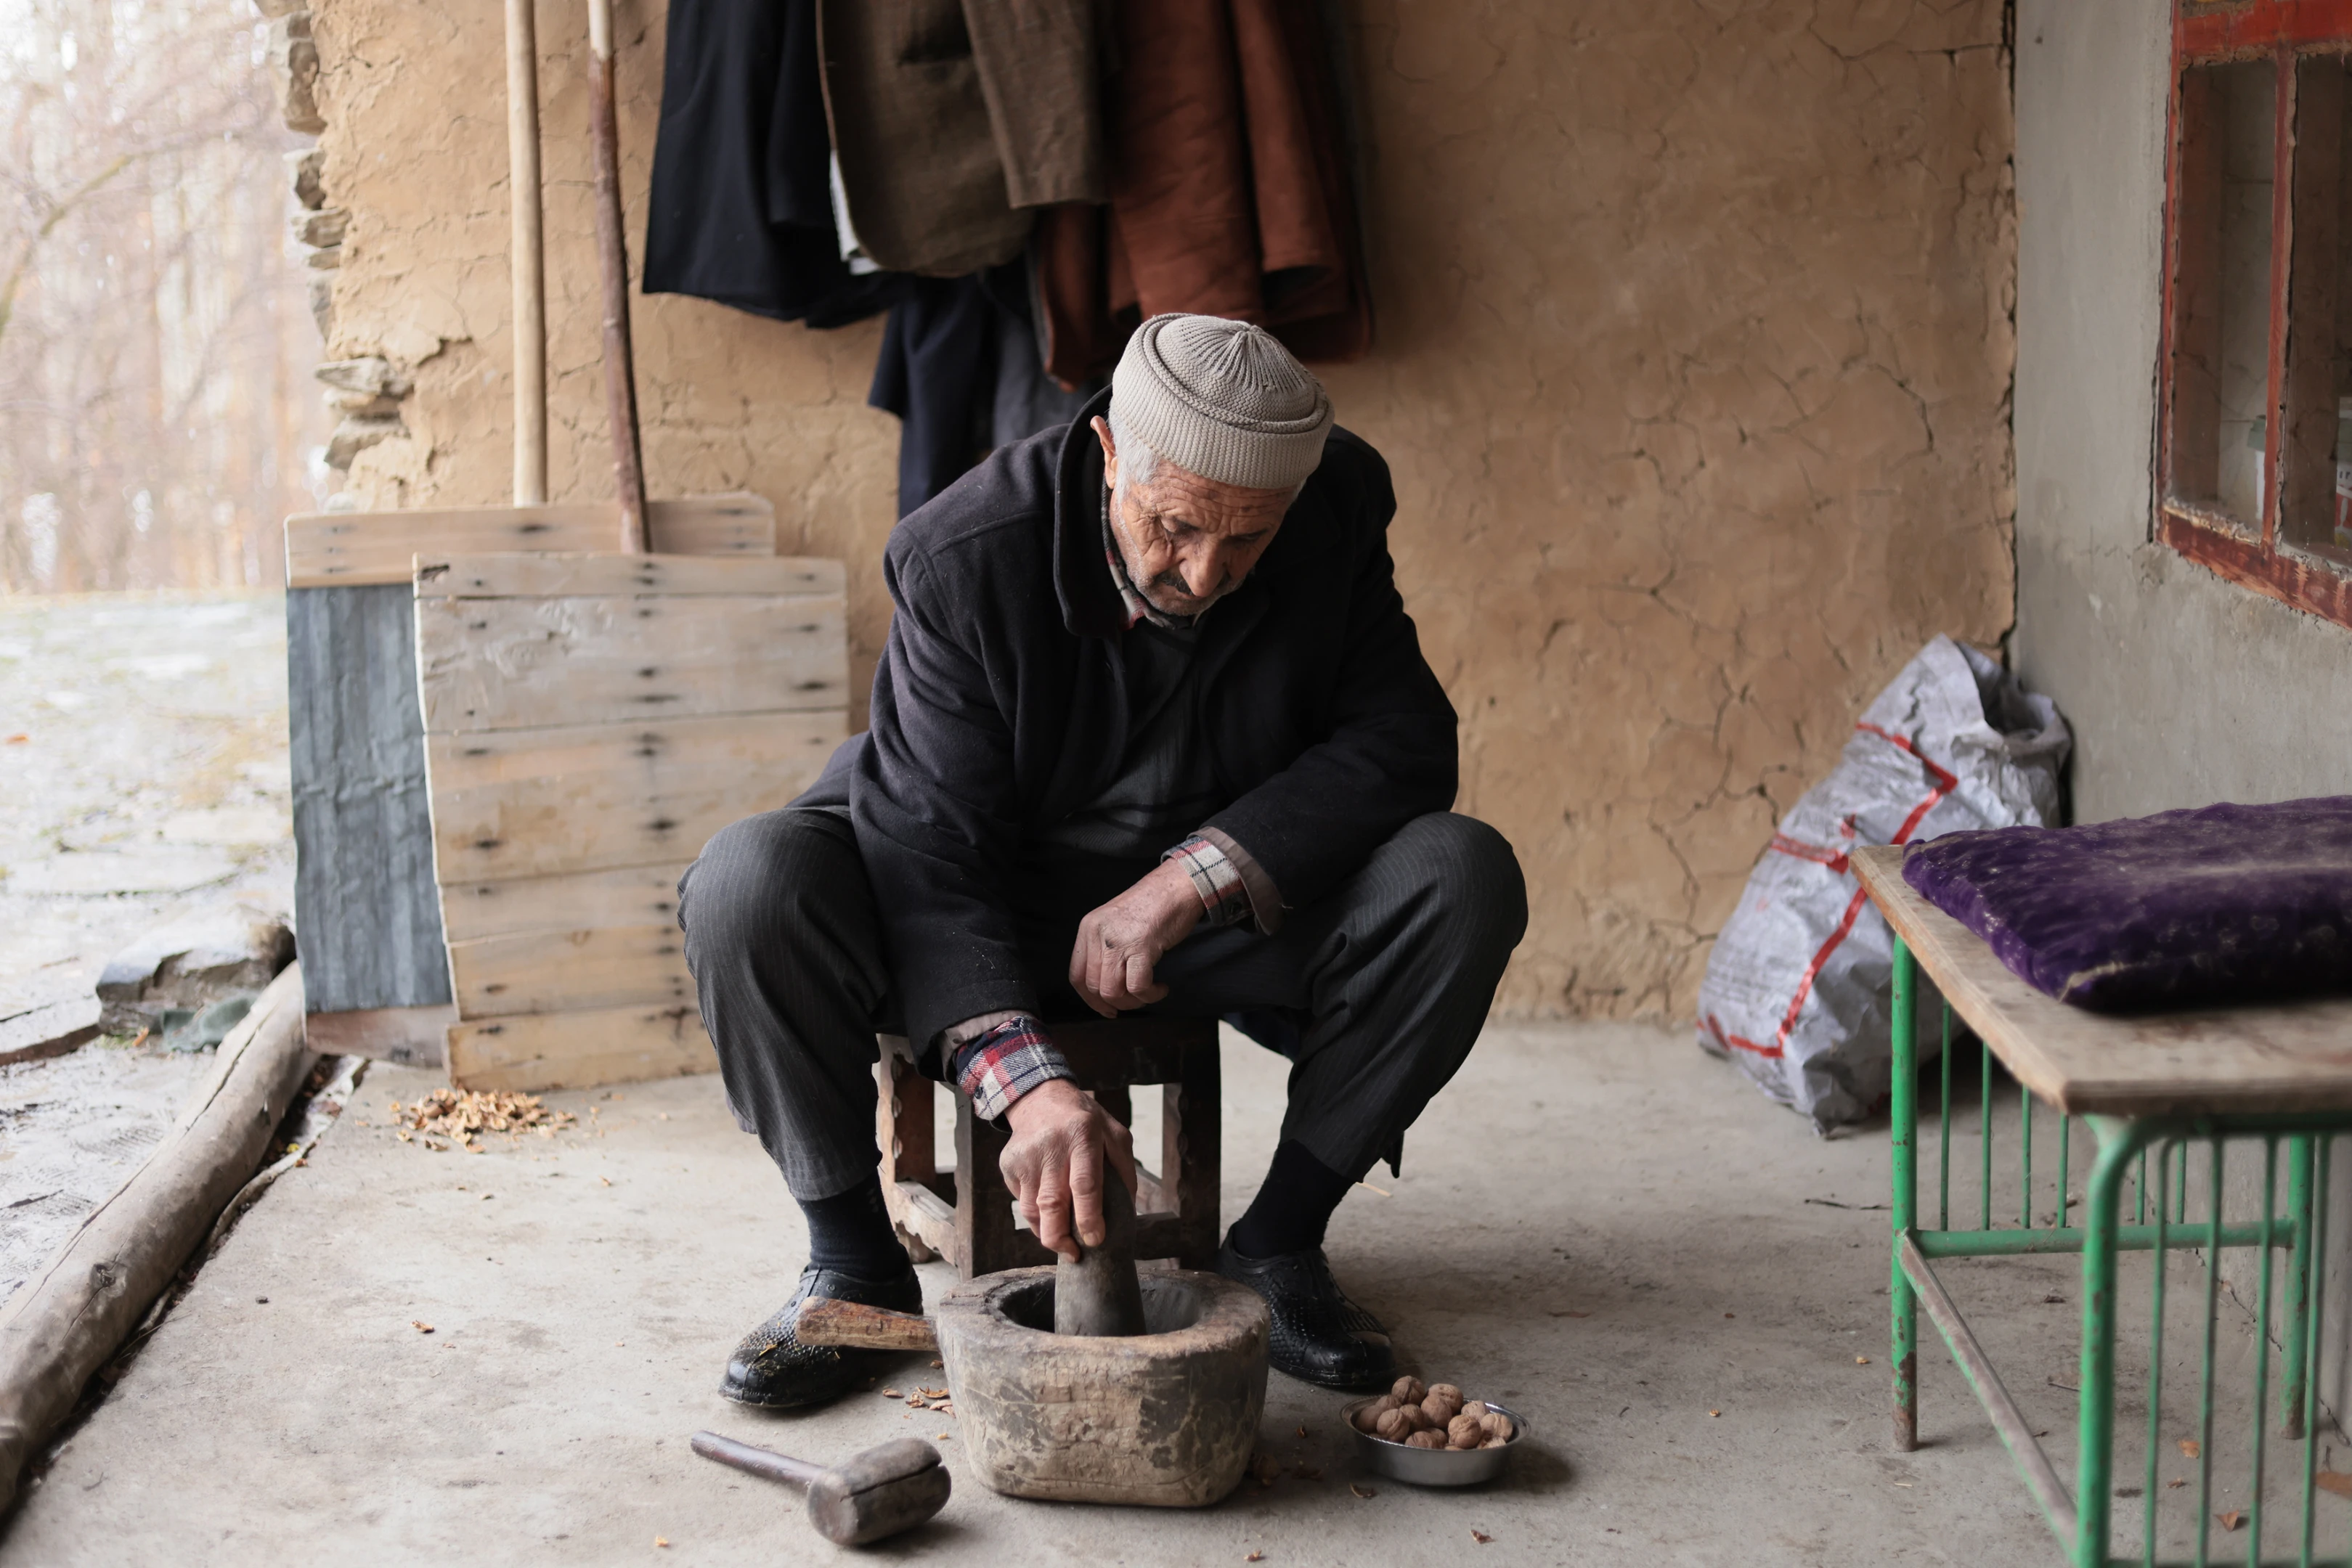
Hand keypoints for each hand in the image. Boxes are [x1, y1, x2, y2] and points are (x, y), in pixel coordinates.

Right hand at [1000, 1078, 1136, 1260]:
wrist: (1041, 1098)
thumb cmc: (1086, 1122)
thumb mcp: (1115, 1135)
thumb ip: (1124, 1170)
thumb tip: (1127, 1212)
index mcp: (1083, 1135)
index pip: (1085, 1185)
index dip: (1089, 1218)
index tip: (1095, 1240)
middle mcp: (1051, 1146)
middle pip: (1051, 1204)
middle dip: (1061, 1239)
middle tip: (1074, 1255)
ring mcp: (1026, 1156)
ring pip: (1031, 1209)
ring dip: (1046, 1233)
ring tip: (1062, 1242)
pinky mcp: (1009, 1164)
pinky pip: (1020, 1201)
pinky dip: (1035, 1216)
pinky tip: (1048, 1213)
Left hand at [1069, 859, 1203, 1016]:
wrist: (1177, 887)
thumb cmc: (1152, 906)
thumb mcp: (1115, 923)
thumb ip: (1105, 948)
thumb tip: (1105, 987)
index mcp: (1088, 928)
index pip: (1076, 975)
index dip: (1090, 999)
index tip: (1106, 1008)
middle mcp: (1098, 934)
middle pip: (1093, 987)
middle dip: (1114, 1003)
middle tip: (1134, 1001)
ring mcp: (1118, 941)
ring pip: (1112, 991)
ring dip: (1132, 1001)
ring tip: (1149, 992)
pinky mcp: (1140, 947)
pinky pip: (1137, 987)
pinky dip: (1149, 995)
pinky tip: (1160, 988)